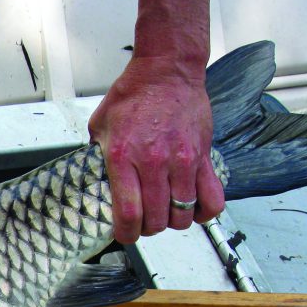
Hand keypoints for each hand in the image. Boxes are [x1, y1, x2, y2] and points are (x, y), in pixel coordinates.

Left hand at [88, 55, 224, 243]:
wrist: (166, 72)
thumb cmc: (132, 96)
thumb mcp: (99, 128)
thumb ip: (97, 158)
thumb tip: (93, 182)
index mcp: (123, 158)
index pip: (128, 213)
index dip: (126, 234)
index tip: (124, 234)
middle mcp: (154, 163)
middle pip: (157, 220)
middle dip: (148, 229)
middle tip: (143, 222)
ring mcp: (182, 161)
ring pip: (183, 214)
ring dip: (173, 222)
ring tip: (166, 214)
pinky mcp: (203, 157)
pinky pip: (213, 198)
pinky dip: (204, 212)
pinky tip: (193, 208)